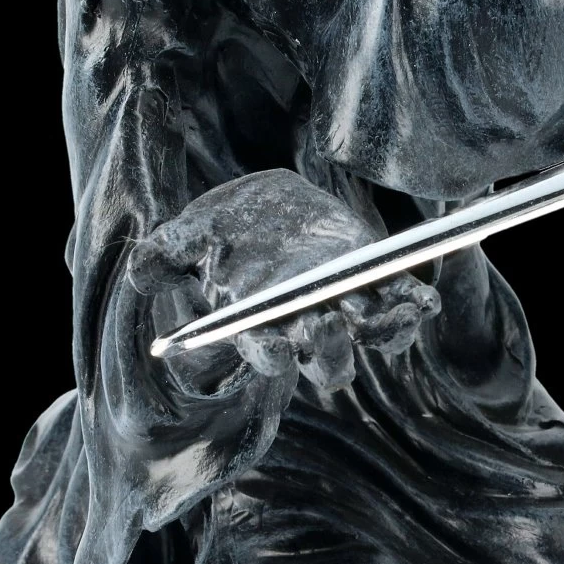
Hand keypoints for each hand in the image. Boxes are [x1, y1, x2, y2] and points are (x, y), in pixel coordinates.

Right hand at [128, 169, 439, 389]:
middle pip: (325, 358)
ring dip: (387, 330)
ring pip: (371, 336)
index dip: (273, 355)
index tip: (275, 345)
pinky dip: (415, 306)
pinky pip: (401, 306)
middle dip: (329, 349)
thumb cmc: (225, 228)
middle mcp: (306, 325)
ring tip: (398, 312)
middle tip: (327, 323)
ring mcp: (345, 307)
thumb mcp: (191, 233)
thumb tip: (140, 271)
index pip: (268, 355)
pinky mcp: (375, 283)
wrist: (268, 206)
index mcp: (262, 325)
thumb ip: (165, 254)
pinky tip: (422, 299)